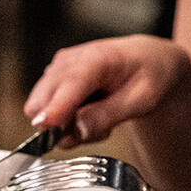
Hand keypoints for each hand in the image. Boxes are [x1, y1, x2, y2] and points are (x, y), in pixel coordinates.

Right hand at [23, 35, 190, 145]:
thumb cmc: (149, 74)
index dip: (55, 108)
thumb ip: (109, 115)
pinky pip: (45, 110)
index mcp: (97, 59)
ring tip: (98, 118)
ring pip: (41, 110)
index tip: (44, 127)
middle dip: (63, 126)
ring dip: (65, 125)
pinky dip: (64, 120)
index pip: (69, 85)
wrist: (148, 60)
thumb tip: (76, 131)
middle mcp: (69, 61)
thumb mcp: (143, 99)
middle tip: (99, 128)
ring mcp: (56, 69)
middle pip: (43, 101)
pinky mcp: (51, 79)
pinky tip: (87, 112)